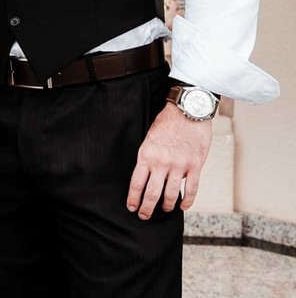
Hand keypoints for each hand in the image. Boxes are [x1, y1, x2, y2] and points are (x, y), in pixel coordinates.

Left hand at [126, 102, 213, 218]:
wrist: (188, 111)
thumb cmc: (166, 123)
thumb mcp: (149, 138)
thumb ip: (148, 157)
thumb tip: (148, 175)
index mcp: (146, 155)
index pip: (137, 183)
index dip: (133, 198)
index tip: (131, 207)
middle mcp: (161, 163)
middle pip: (152, 193)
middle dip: (147, 207)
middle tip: (144, 216)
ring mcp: (179, 165)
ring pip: (171, 194)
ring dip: (166, 205)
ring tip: (163, 210)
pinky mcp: (195, 165)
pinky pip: (192, 189)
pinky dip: (187, 200)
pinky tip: (183, 207)